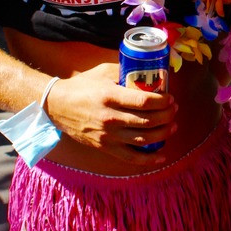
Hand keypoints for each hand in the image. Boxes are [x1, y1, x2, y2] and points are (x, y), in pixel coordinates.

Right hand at [44, 63, 176, 162]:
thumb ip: (124, 71)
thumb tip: (149, 72)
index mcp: (110, 96)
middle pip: (148, 121)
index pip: (144, 101)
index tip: (170, 98)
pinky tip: (161, 156)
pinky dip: (148, 159)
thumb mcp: (103, 72)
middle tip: (174, 109)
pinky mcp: (104, 147)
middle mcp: (110, 118)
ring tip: (173, 126)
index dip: (162, 101)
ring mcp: (107, 135)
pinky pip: (130, 157)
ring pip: (143, 139)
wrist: (56, 105)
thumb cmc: (82, 86)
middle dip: (167, 115)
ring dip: (163, 134)